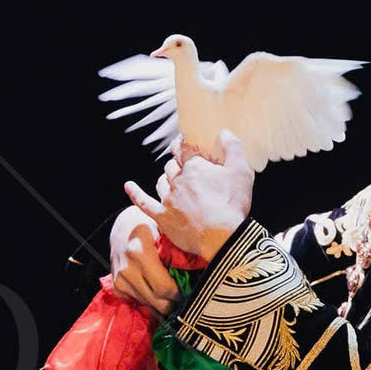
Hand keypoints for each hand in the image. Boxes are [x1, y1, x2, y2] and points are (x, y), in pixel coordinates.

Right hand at [108, 204, 178, 315]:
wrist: (125, 224)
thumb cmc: (152, 225)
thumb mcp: (167, 231)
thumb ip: (179, 252)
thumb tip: (202, 272)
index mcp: (139, 252)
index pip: (164, 288)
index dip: (180, 294)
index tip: (189, 290)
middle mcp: (126, 268)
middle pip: (157, 301)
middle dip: (173, 302)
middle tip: (184, 295)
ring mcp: (119, 278)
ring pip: (148, 304)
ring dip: (162, 302)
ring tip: (171, 290)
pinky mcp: (116, 286)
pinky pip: (138, 302)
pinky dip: (149, 299)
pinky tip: (155, 287)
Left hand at [123, 130, 252, 259]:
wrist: (222, 237)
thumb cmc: (232, 204)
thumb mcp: (242, 172)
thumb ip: (234, 148)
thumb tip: (224, 133)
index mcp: (195, 167)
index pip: (183, 149)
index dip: (182, 146)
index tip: (183, 145)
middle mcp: (177, 180)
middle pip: (171, 166)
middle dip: (176, 165)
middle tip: (184, 168)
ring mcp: (168, 199)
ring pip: (161, 182)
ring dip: (165, 179)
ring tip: (171, 181)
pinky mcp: (162, 217)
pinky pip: (143, 203)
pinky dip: (135, 193)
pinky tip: (128, 186)